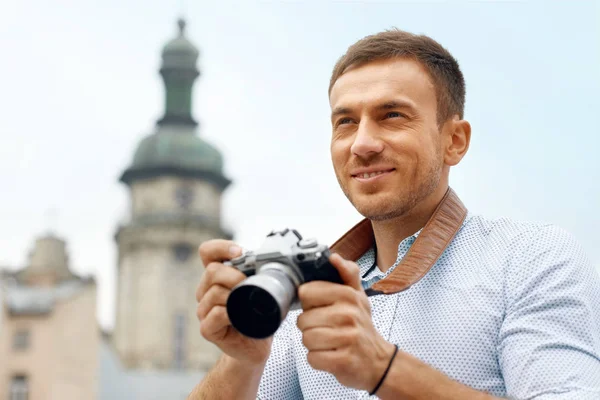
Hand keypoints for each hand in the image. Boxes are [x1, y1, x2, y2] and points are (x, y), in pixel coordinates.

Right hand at [196, 239, 272, 365]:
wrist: (255, 347)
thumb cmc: (257, 317)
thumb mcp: (260, 290)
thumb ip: (260, 274)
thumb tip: (276, 259)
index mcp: (217, 277)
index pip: (207, 252)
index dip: (221, 247)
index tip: (240, 252)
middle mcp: (206, 291)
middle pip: (212, 270)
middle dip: (235, 274)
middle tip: (250, 283)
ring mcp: (204, 310)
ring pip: (214, 292)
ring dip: (235, 295)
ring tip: (248, 302)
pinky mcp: (207, 329)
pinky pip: (216, 314)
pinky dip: (231, 313)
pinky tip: (240, 317)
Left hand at [296, 253, 395, 391]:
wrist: (378, 361)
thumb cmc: (361, 326)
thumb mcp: (357, 296)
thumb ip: (346, 274)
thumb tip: (334, 257)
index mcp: (348, 295)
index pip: (306, 293)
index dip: (310, 303)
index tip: (322, 307)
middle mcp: (349, 314)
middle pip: (303, 319)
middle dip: (311, 326)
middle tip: (327, 328)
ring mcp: (347, 338)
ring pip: (306, 339)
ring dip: (314, 343)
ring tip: (329, 341)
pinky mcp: (343, 361)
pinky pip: (313, 358)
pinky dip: (318, 359)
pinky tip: (331, 354)